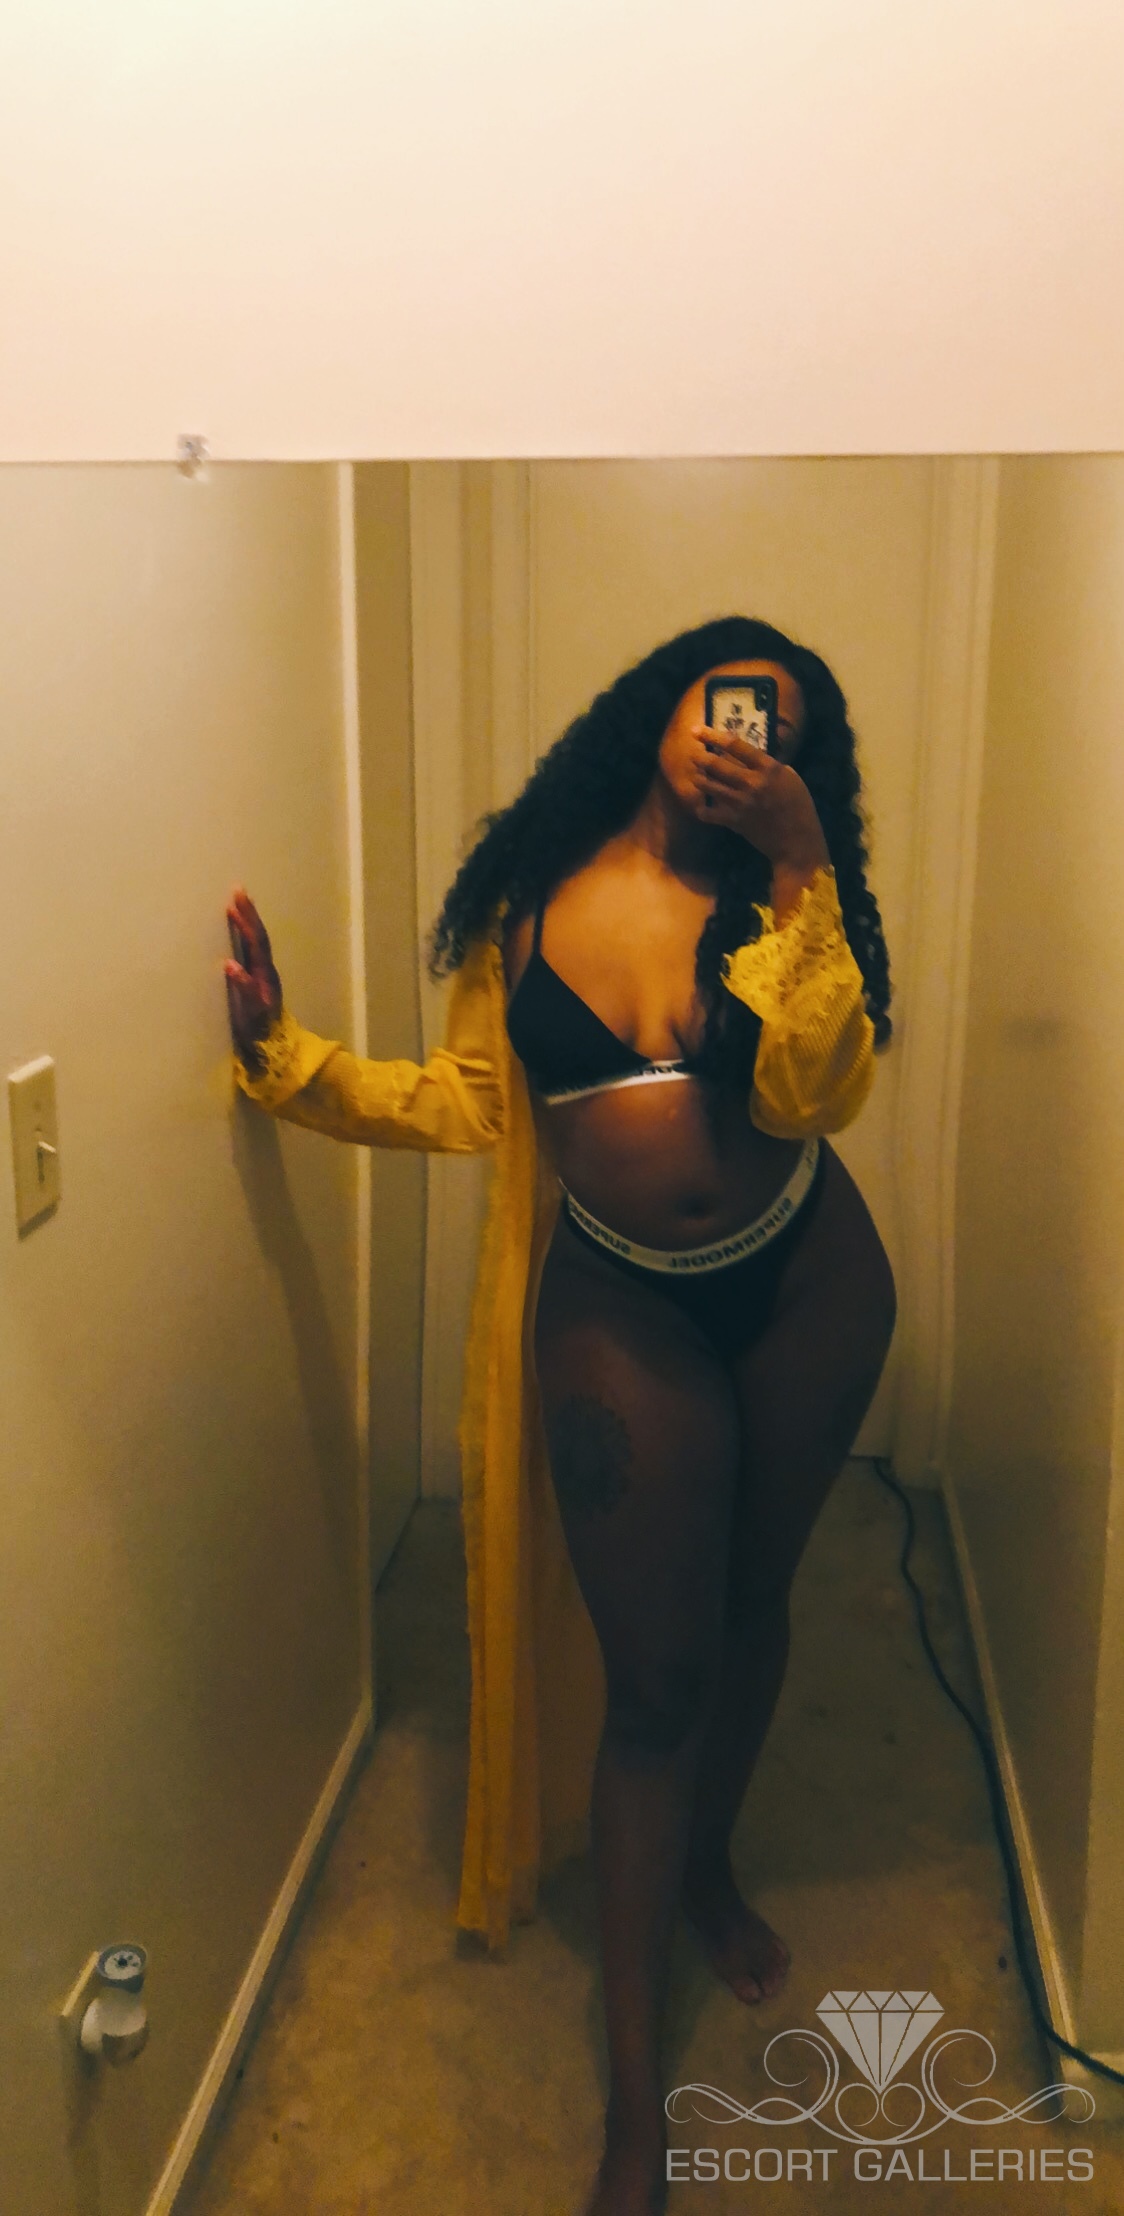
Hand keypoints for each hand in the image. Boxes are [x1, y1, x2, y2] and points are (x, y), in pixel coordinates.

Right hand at [223, 886, 282, 1064]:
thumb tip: (229, 963)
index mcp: (264, 975)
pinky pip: (251, 951)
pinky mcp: (257, 981)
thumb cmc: (259, 1032)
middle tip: (238, 890)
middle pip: (258, 936)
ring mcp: (263, 975)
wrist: (273, 1048)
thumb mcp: (250, 1013)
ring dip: (248, 922)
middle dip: (248, 913)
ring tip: (236, 905)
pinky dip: (244, 936)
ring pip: (256, 942)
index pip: (256, 940)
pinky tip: (238, 931)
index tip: (234, 900)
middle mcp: (266, 971)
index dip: (246, 920)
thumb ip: (243, 989)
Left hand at [687, 725, 828, 871]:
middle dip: (700, 756)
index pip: (735, 745)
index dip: (713, 735)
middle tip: (693, 753)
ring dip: (698, 778)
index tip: (698, 730)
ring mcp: (741, 802)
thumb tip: (751, 755)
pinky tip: (701, 807)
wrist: (797, 840)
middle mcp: (751, 782)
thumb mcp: (790, 778)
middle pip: (716, 764)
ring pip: (709, 785)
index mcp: (767, 768)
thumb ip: (770, 766)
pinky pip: (710, 813)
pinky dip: (702, 810)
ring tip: (695, 774)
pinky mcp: (735, 821)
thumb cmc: (799, 807)